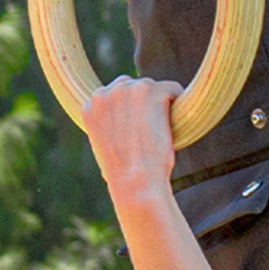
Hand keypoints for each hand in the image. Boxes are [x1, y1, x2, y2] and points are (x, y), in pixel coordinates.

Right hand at [82, 74, 182, 206]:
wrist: (136, 182)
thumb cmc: (123, 175)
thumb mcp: (104, 147)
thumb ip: (109, 127)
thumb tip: (125, 125)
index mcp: (89, 106)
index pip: (114, 95)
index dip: (130, 111)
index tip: (138, 128)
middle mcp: (104, 93)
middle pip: (134, 87)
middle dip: (145, 104)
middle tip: (152, 130)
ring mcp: (127, 90)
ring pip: (153, 88)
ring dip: (161, 105)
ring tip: (162, 130)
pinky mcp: (150, 91)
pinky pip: (171, 88)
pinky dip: (178, 102)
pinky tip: (178, 121)